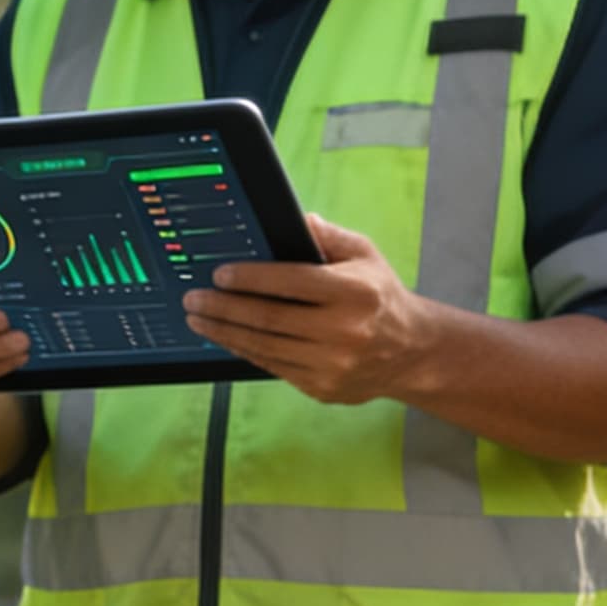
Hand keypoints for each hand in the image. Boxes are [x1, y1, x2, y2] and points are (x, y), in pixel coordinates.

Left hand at [182, 213, 444, 405]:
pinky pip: (272, 367)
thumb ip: (328, 236)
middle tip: (193, 298)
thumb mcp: (364, 256)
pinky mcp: (323, 387)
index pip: (290, 282)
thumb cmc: (380, 296)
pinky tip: (224, 336)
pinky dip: (243, 350)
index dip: (249, 278)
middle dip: (223, 307)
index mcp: (354, 292)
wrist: (413, 351)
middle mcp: (345, 330)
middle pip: (269, 318)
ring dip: (223, 331)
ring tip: (197, 318)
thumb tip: (295, 218)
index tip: (218, 274)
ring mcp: (334, 364)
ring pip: (265, 346)